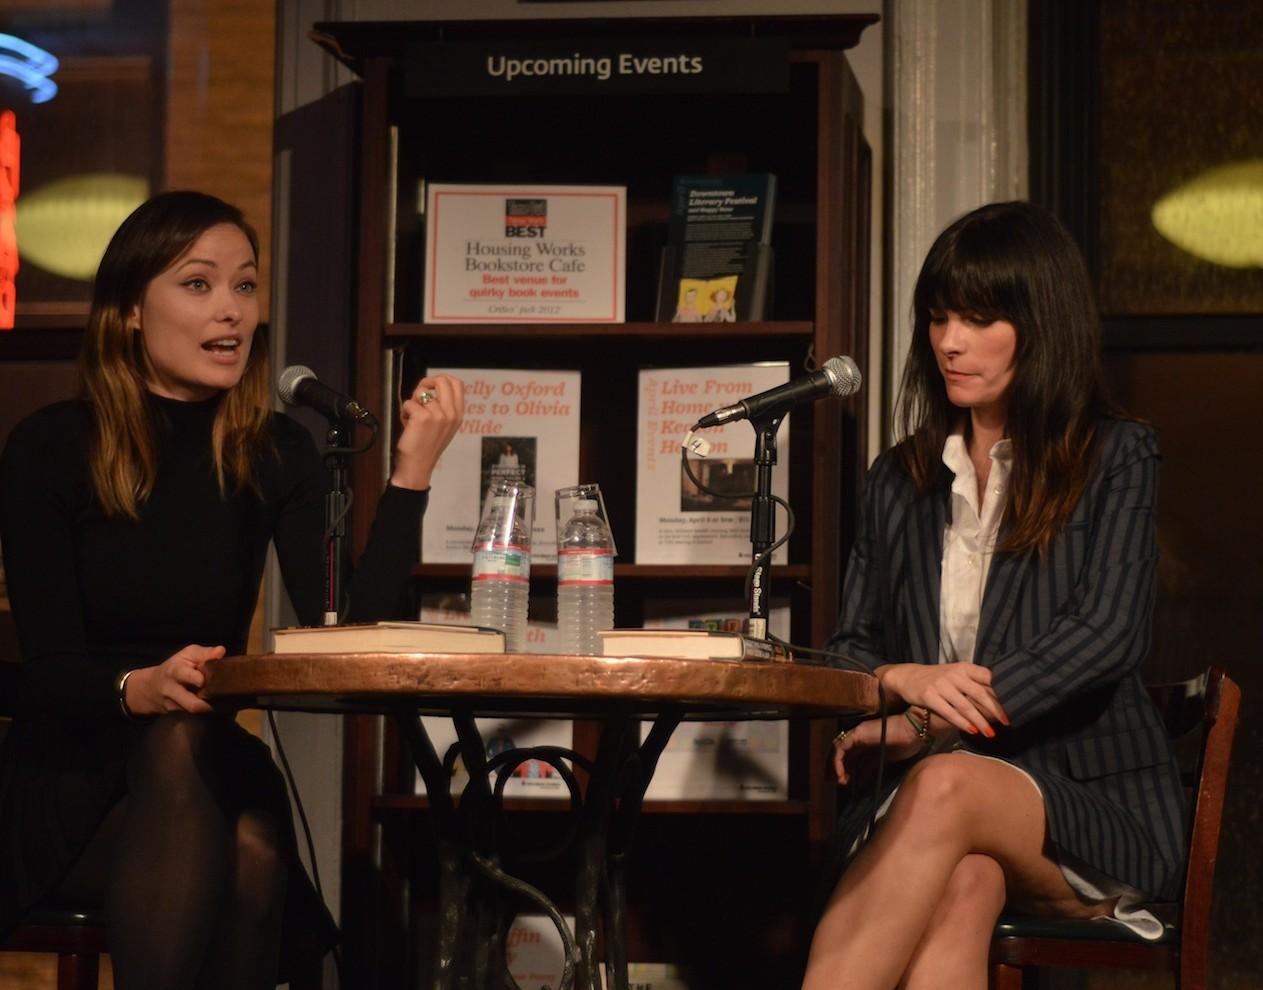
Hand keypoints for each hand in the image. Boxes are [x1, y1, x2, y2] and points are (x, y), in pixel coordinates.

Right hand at [124, 644, 225, 715]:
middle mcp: (172, 691)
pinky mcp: (177, 716)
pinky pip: (194, 718)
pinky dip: (207, 715)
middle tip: (224, 698)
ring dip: (211, 710)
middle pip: (191, 703)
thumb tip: (221, 651)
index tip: (203, 681)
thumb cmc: (175, 667)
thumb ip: (204, 653)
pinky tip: (219, 709)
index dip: (194, 678)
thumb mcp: (187, 655)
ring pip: (194, 713)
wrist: (151, 688)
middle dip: (207, 704)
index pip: (183, 675)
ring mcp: (174, 706)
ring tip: (225, 705)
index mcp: (175, 671)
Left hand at [390, 374, 463, 489]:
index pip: (457, 384)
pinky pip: (408, 403)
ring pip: (421, 392)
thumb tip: (432, 387)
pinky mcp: (423, 417)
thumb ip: (444, 408)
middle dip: (426, 383)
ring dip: (412, 402)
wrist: (417, 467)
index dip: (441, 379)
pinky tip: (407, 424)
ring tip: (412, 418)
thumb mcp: (444, 427)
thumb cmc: (427, 447)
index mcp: (458, 415)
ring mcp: (438, 414)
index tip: (431, 385)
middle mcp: (451, 413)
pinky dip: (404, 412)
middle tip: (418, 396)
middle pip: (442, 380)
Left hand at [832, 715, 924, 784]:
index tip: (843, 782)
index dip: (844, 768)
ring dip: (835, 766)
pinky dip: (838, 761)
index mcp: (866, 741)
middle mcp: (858, 736)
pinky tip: (840, 774)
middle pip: (840, 751)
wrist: (913, 730)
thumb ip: (871, 765)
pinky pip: (841, 747)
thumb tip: (861, 778)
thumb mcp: (885, 759)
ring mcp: (857, 733)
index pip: (849, 755)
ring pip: (838, 749)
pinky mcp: (857, 733)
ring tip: (838, 781)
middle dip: (835, 767)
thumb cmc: (906, 744)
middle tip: (833, 782)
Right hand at [877, 662, 1008, 736]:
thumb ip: (975, 683)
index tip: (1015, 704)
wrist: (908, 676)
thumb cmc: (939, 678)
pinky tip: (972, 730)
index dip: (1002, 692)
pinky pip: (949, 712)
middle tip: (1007, 722)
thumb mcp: (957, 675)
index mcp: (965, 668)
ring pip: (965, 705)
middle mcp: (954, 674)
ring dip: (980, 721)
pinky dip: (962, 722)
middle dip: (995, 710)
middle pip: (979, 693)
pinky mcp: (929, 695)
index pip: (988, 677)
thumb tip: (1001, 700)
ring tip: (990, 733)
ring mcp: (941, 685)